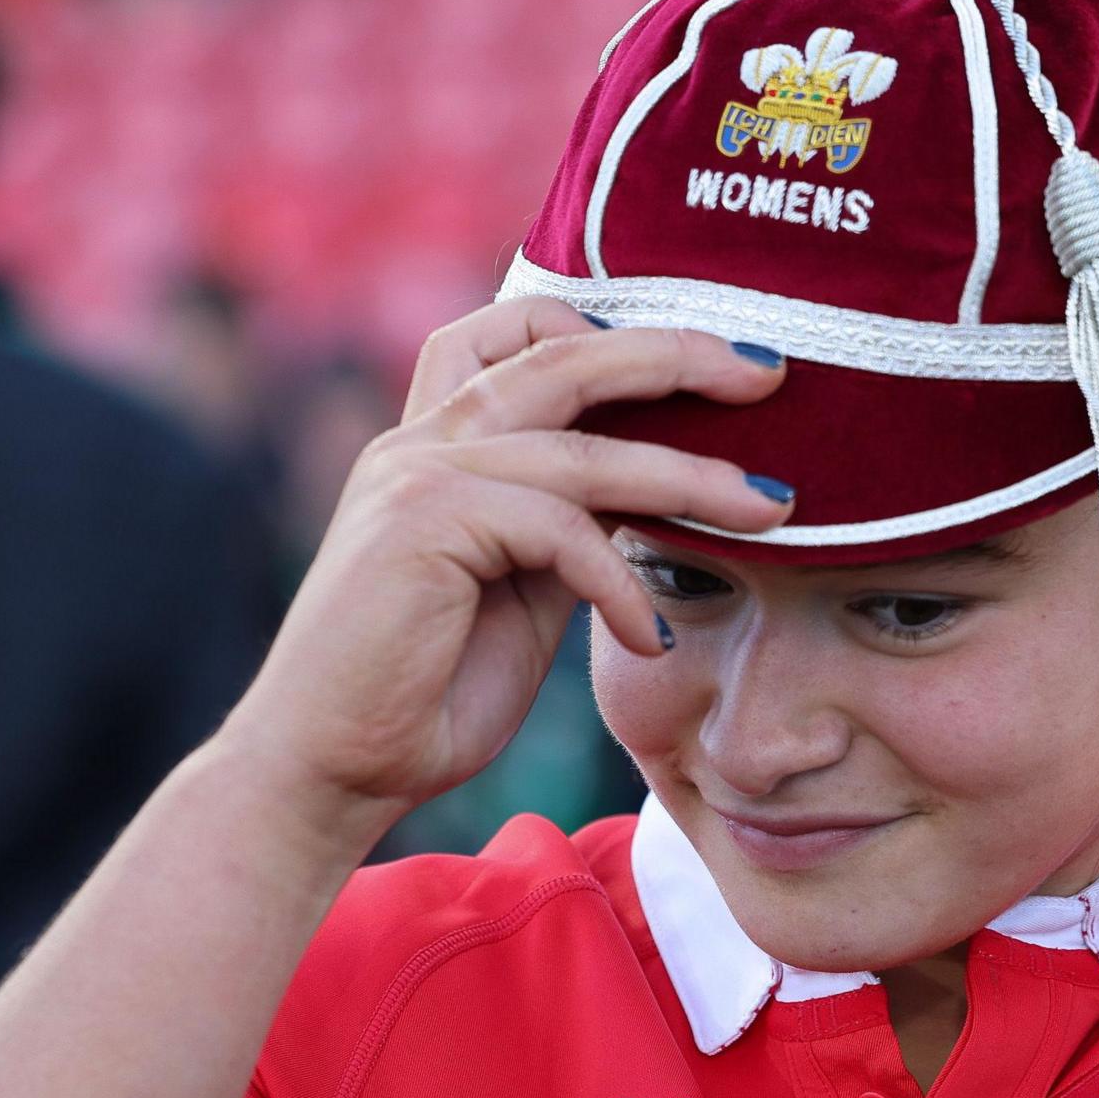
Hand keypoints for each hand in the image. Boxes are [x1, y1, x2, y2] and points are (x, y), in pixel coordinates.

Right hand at [215, 298, 793, 855]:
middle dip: (674, 353)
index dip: (609, 326)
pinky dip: (619, 582)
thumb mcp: (522, 593)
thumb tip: (649, 496)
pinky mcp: (421, 526)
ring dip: (690, 476)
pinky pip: (560, 529)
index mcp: (437, 444)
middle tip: (769, 371)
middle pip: (561, 353)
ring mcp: (415, 475)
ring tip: (770, 508)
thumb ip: (568, 530)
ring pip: (581, 446)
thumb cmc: (423, 694)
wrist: (327, 771)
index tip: (707, 356)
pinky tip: (654, 638)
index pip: (514, 336)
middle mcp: (421, 441)